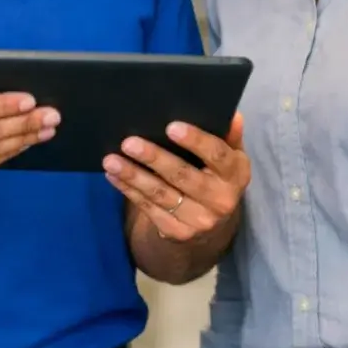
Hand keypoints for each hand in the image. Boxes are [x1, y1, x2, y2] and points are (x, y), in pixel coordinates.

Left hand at [103, 114, 249, 242]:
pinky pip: (149, 208)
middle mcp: (221, 200)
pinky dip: (129, 191)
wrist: (213, 226)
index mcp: (235, 174)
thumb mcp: (229, 157)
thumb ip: (229, 136)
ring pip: (161, 194)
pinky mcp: (178, 233)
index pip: (216, 155)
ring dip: (133, 176)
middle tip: (129, 143)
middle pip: (184, 176)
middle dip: (154, 158)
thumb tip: (232, 115)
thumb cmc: (217, 176)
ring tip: (111, 160)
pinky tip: (114, 176)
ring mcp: (199, 220)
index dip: (195, 141)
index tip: (171, 127)